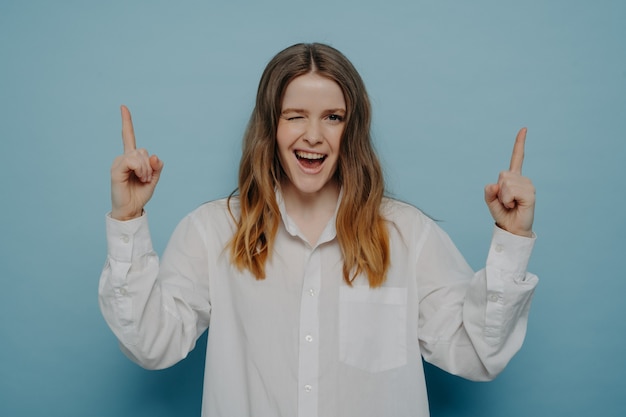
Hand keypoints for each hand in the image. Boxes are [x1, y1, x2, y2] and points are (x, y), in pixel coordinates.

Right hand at [110, 105, 163, 220]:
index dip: (127, 122)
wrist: (131, 209)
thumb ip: (156, 167)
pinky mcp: (116, 169)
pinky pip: (132, 161)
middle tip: (147, 178)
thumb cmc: (140, 194)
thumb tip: (154, 156)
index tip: (123, 107)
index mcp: (132, 158)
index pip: (128, 136)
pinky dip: (140, 169)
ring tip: (142, 180)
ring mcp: (118, 163)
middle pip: (142, 150)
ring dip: (146, 169)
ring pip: (139, 155)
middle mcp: (123, 158)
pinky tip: (139, 177)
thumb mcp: (153, 179)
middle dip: (150, 165)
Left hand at [484, 128, 534, 236]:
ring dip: (503, 197)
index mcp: (513, 179)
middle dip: (499, 190)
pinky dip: (507, 200)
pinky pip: (511, 191)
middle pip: (502, 174)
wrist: (512, 229)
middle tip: (506, 201)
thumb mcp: (490, 201)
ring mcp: (528, 186)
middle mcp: (523, 180)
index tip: (524, 129)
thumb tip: (495, 184)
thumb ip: (489, 192)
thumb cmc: (503, 214)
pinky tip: (515, 205)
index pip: (517, 158)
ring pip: (506, 183)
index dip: (519, 144)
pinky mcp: (530, 194)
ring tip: (511, 204)